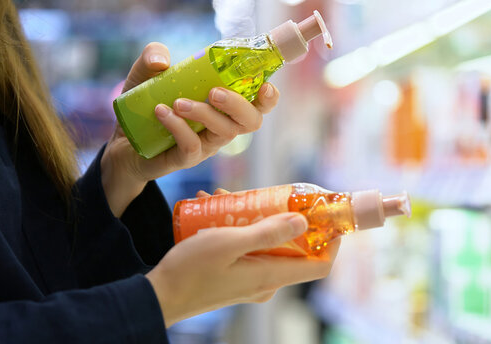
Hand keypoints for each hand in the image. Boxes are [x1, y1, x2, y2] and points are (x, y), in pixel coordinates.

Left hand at [101, 43, 279, 216]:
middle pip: (252, 121)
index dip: (269, 98)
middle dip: (238, 105)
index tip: (265, 86)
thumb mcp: (146, 73)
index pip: (259, 104)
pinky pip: (192, 146)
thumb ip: (153, 56)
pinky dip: (179, 127)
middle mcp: (222, 126)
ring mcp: (207, 145)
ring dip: (205, 114)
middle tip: (214, 92)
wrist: (124, 141)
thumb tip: (162, 62)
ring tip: (178, 102)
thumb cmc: (146, 104)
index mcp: (224, 105)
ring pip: (225, 133)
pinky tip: (162, 112)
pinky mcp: (186, 159)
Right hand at [145, 212, 340, 326]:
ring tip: (228, 197)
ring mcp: (252, 283)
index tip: (326, 216)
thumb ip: (267, 233)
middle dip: (287, 218)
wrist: (158, 296)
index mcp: (272, 276)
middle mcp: (267, 283)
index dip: (332, 242)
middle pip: (296, 251)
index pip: (321, 266)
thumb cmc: (190, 271)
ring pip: (270, 246)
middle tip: (269, 194)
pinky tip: (216, 210)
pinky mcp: (237, 279)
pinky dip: (242, 231)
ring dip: (257, 220)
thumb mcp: (229, 243)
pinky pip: (251, 252)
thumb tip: (303, 222)